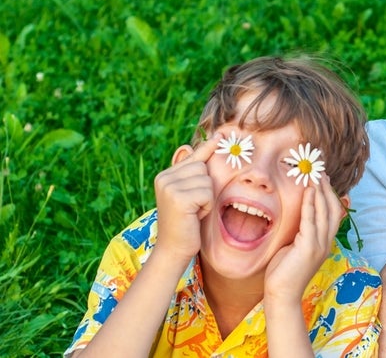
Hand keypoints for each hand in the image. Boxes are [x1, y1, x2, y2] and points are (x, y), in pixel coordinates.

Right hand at [152, 133, 220, 262]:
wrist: (173, 249)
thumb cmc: (185, 222)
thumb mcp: (187, 194)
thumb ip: (192, 174)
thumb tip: (201, 145)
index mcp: (165, 175)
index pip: (192, 157)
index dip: (207, 148)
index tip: (220, 136)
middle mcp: (164, 178)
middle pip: (203, 167)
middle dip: (206, 187)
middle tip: (194, 206)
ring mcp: (170, 187)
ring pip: (207, 180)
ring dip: (206, 198)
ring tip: (194, 212)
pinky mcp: (179, 198)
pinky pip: (207, 193)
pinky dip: (206, 206)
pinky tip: (195, 216)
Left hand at [264, 177, 344, 303]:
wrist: (281, 294)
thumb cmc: (284, 272)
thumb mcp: (294, 247)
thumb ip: (300, 232)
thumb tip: (298, 215)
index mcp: (325, 243)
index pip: (334, 214)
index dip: (330, 195)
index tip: (323, 179)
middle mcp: (326, 243)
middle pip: (333, 209)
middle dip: (327, 189)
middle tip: (320, 171)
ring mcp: (319, 246)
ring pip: (324, 212)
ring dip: (320, 192)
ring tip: (315, 176)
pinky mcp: (308, 248)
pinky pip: (311, 221)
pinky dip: (310, 204)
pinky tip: (309, 191)